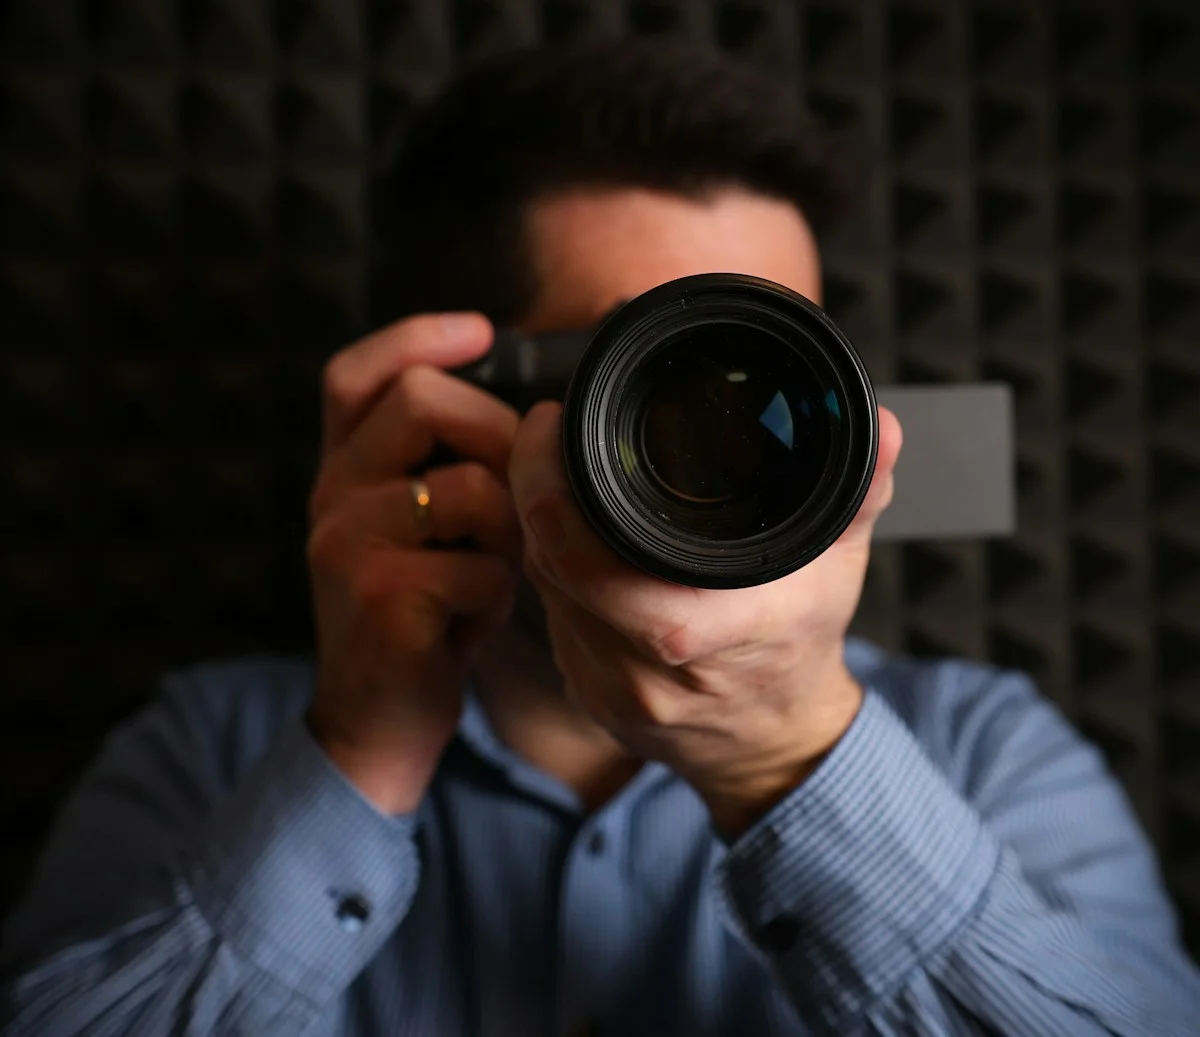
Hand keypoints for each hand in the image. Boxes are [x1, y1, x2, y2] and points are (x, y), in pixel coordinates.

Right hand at [306, 313, 523, 813]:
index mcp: (343, 471)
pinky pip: (483, 565)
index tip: (482, 331)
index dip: (416, 337)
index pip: (356, 374)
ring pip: (472, 487)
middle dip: (497, 437)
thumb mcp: (426, 531)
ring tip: (489, 571)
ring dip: (507, 532)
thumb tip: (533, 419)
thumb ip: (451, 468)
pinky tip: (473, 618)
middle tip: (516, 495)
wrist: (378, 719)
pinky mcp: (381, 596)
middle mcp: (332, 496)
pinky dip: (498, 594)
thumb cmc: (422, 613)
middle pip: (423, 401)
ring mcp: (349, 544)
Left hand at [509, 402, 902, 836]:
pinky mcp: (587, 695)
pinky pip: (553, 617)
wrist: (777, 744)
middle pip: (550, 562)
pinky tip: (570, 539)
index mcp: (699, 633)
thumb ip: (856, 493)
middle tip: (545, 435)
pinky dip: (555, 570)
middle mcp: (641, 669)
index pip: (584, 555)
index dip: (550, 481)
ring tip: (555, 474)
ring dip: (540, 526)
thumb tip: (878, 427)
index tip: (555, 422)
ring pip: (543, 587)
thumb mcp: (840, 566)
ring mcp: (607, 688)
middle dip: (534, 487)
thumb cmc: (802, 649)